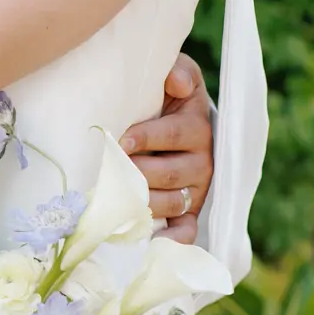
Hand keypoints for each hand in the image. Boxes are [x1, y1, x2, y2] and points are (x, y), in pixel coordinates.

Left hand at [120, 52, 213, 242]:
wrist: (177, 118)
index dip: (146, 138)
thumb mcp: (176, 74)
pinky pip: (187, 229)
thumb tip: (176, 83)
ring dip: (143, 203)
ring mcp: (197, 189)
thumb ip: (178, 72)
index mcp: (198, 127)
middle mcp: (203, 161)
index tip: (122, 141)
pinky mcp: (190, 210)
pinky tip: (154, 243)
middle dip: (137, 173)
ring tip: (115, 199)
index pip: (174, 134)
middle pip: (169, 173)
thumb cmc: (166, 95)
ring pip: (171, 202)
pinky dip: (173, 239)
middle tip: (110, 172)